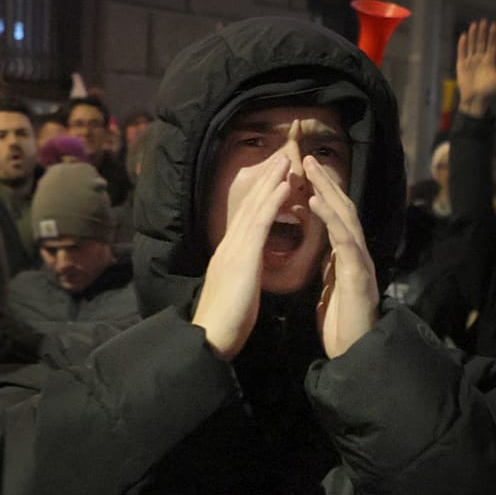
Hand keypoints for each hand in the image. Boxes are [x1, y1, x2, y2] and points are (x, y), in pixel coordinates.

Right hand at [191, 153, 291, 359]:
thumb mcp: (236, 292)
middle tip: (280, 158)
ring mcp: (234, 249)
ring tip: (284, 162)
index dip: (260, 198)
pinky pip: (261, 223)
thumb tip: (247, 270)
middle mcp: (229, 246)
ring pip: (255, 208)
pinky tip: (285, 187)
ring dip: (271, 182)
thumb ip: (241, 276)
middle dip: (265, 181)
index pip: (246, 219)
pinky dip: (273, 202)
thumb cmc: (224, 323)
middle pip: (249, 207)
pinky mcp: (243, 257)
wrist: (210, 336)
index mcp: (229, 255)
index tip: (272, 179)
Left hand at [304, 156, 378, 357]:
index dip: (321, 194)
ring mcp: (360, 263)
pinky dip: (331, 219)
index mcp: (345, 256)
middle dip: (326, 183)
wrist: (355, 353)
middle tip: (307, 158)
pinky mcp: (359, 276)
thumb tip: (323, 248)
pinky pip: (345, 242)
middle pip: (343, 210)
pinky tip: (317, 203)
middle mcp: (356, 254)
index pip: (334, 217)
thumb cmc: (342, 324)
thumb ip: (330, 265)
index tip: (302, 173)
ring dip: (329, 192)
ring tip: (312, 169)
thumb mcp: (330, 287)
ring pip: (348, 218)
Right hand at [455, 19, 495, 116]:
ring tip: (474, 24)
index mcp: (490, 61)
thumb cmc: (490, 91)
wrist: (476, 100)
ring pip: (472, 45)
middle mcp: (480, 59)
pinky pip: (461, 53)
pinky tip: (464, 36)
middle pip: (481, 42)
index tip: (494, 24)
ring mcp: (470, 62)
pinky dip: (462, 45)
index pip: (491, 44)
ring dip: (473, 35)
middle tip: (484, 20)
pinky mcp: (461, 66)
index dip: (493, 35)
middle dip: (483, 31)